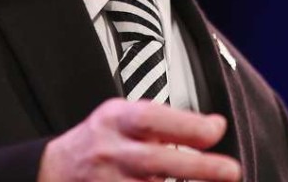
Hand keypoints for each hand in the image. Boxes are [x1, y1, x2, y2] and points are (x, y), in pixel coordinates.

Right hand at [37, 97, 240, 180]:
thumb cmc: (101, 139)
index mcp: (115, 120)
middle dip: (196, 168)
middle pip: (153, 162)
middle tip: (231, 171)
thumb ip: (166, 120)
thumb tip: (214, 126)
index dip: (184, 125)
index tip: (216, 131)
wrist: (55, 170)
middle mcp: (109, 153)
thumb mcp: (123, 116)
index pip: (150, 119)